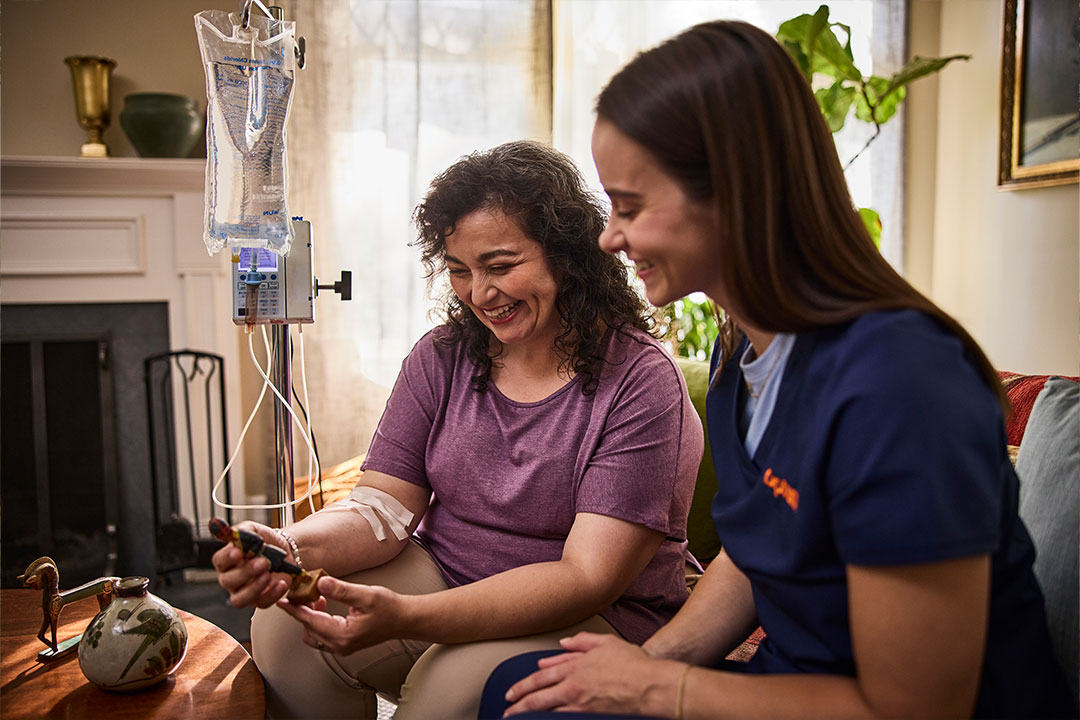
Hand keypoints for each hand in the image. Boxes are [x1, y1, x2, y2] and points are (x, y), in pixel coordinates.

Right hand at [211, 521, 291, 608]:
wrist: (285, 551)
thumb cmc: (265, 541)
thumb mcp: (254, 530)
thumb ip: (243, 531)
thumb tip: (235, 534)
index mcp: (227, 560)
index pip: (220, 560)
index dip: (227, 558)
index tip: (238, 552)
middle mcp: (231, 578)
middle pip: (228, 581)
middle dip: (245, 572)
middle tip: (262, 562)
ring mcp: (243, 592)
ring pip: (239, 599)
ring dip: (254, 587)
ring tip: (268, 574)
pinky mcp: (259, 600)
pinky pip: (262, 603)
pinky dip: (273, 594)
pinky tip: (281, 582)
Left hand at [275, 575, 410, 654]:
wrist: (404, 620)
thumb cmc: (389, 608)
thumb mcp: (365, 595)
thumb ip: (340, 590)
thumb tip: (320, 582)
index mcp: (342, 635)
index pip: (310, 621)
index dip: (294, 609)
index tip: (282, 600)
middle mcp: (339, 645)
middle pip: (308, 628)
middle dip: (302, 610)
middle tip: (302, 591)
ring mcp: (341, 647)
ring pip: (313, 633)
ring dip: (310, 615)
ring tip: (316, 596)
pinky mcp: (344, 643)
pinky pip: (322, 634)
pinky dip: (318, 620)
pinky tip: (324, 605)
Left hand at [504, 632, 680, 716]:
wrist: (651, 686)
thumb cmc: (634, 664)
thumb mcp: (607, 642)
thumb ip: (582, 641)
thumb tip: (564, 643)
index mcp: (576, 664)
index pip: (543, 673)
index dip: (527, 681)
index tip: (517, 688)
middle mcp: (573, 683)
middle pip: (538, 693)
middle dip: (518, 700)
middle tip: (507, 705)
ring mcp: (579, 701)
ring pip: (545, 708)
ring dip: (527, 712)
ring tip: (515, 716)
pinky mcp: (587, 715)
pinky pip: (560, 717)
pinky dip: (547, 718)